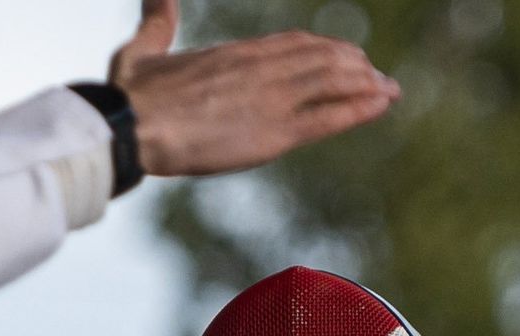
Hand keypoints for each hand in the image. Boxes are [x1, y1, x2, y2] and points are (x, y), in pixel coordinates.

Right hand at [109, 0, 398, 177]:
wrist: (131, 126)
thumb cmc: (131, 94)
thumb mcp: (142, 48)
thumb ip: (159, 19)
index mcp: (236, 54)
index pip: (293, 45)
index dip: (322, 50)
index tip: (340, 56)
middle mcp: (262, 70)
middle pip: (322, 59)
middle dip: (354, 66)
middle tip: (374, 75)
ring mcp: (272, 100)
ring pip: (334, 82)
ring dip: (366, 84)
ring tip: (388, 90)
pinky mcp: (275, 133)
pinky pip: (330, 116)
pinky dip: (360, 108)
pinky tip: (382, 104)